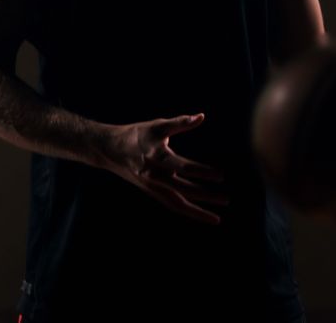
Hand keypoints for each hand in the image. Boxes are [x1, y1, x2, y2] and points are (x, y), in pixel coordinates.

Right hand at [100, 112, 229, 224]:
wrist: (109, 150)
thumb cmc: (136, 134)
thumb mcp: (158, 126)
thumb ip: (180, 123)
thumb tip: (201, 117)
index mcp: (156, 157)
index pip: (183, 167)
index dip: (201, 171)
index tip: (220, 175)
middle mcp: (154, 176)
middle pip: (183, 190)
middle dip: (205, 196)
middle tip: (226, 199)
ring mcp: (152, 187)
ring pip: (177, 203)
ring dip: (197, 211)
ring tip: (217, 218)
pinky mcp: (152, 192)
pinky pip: (172, 204)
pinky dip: (187, 210)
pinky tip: (201, 214)